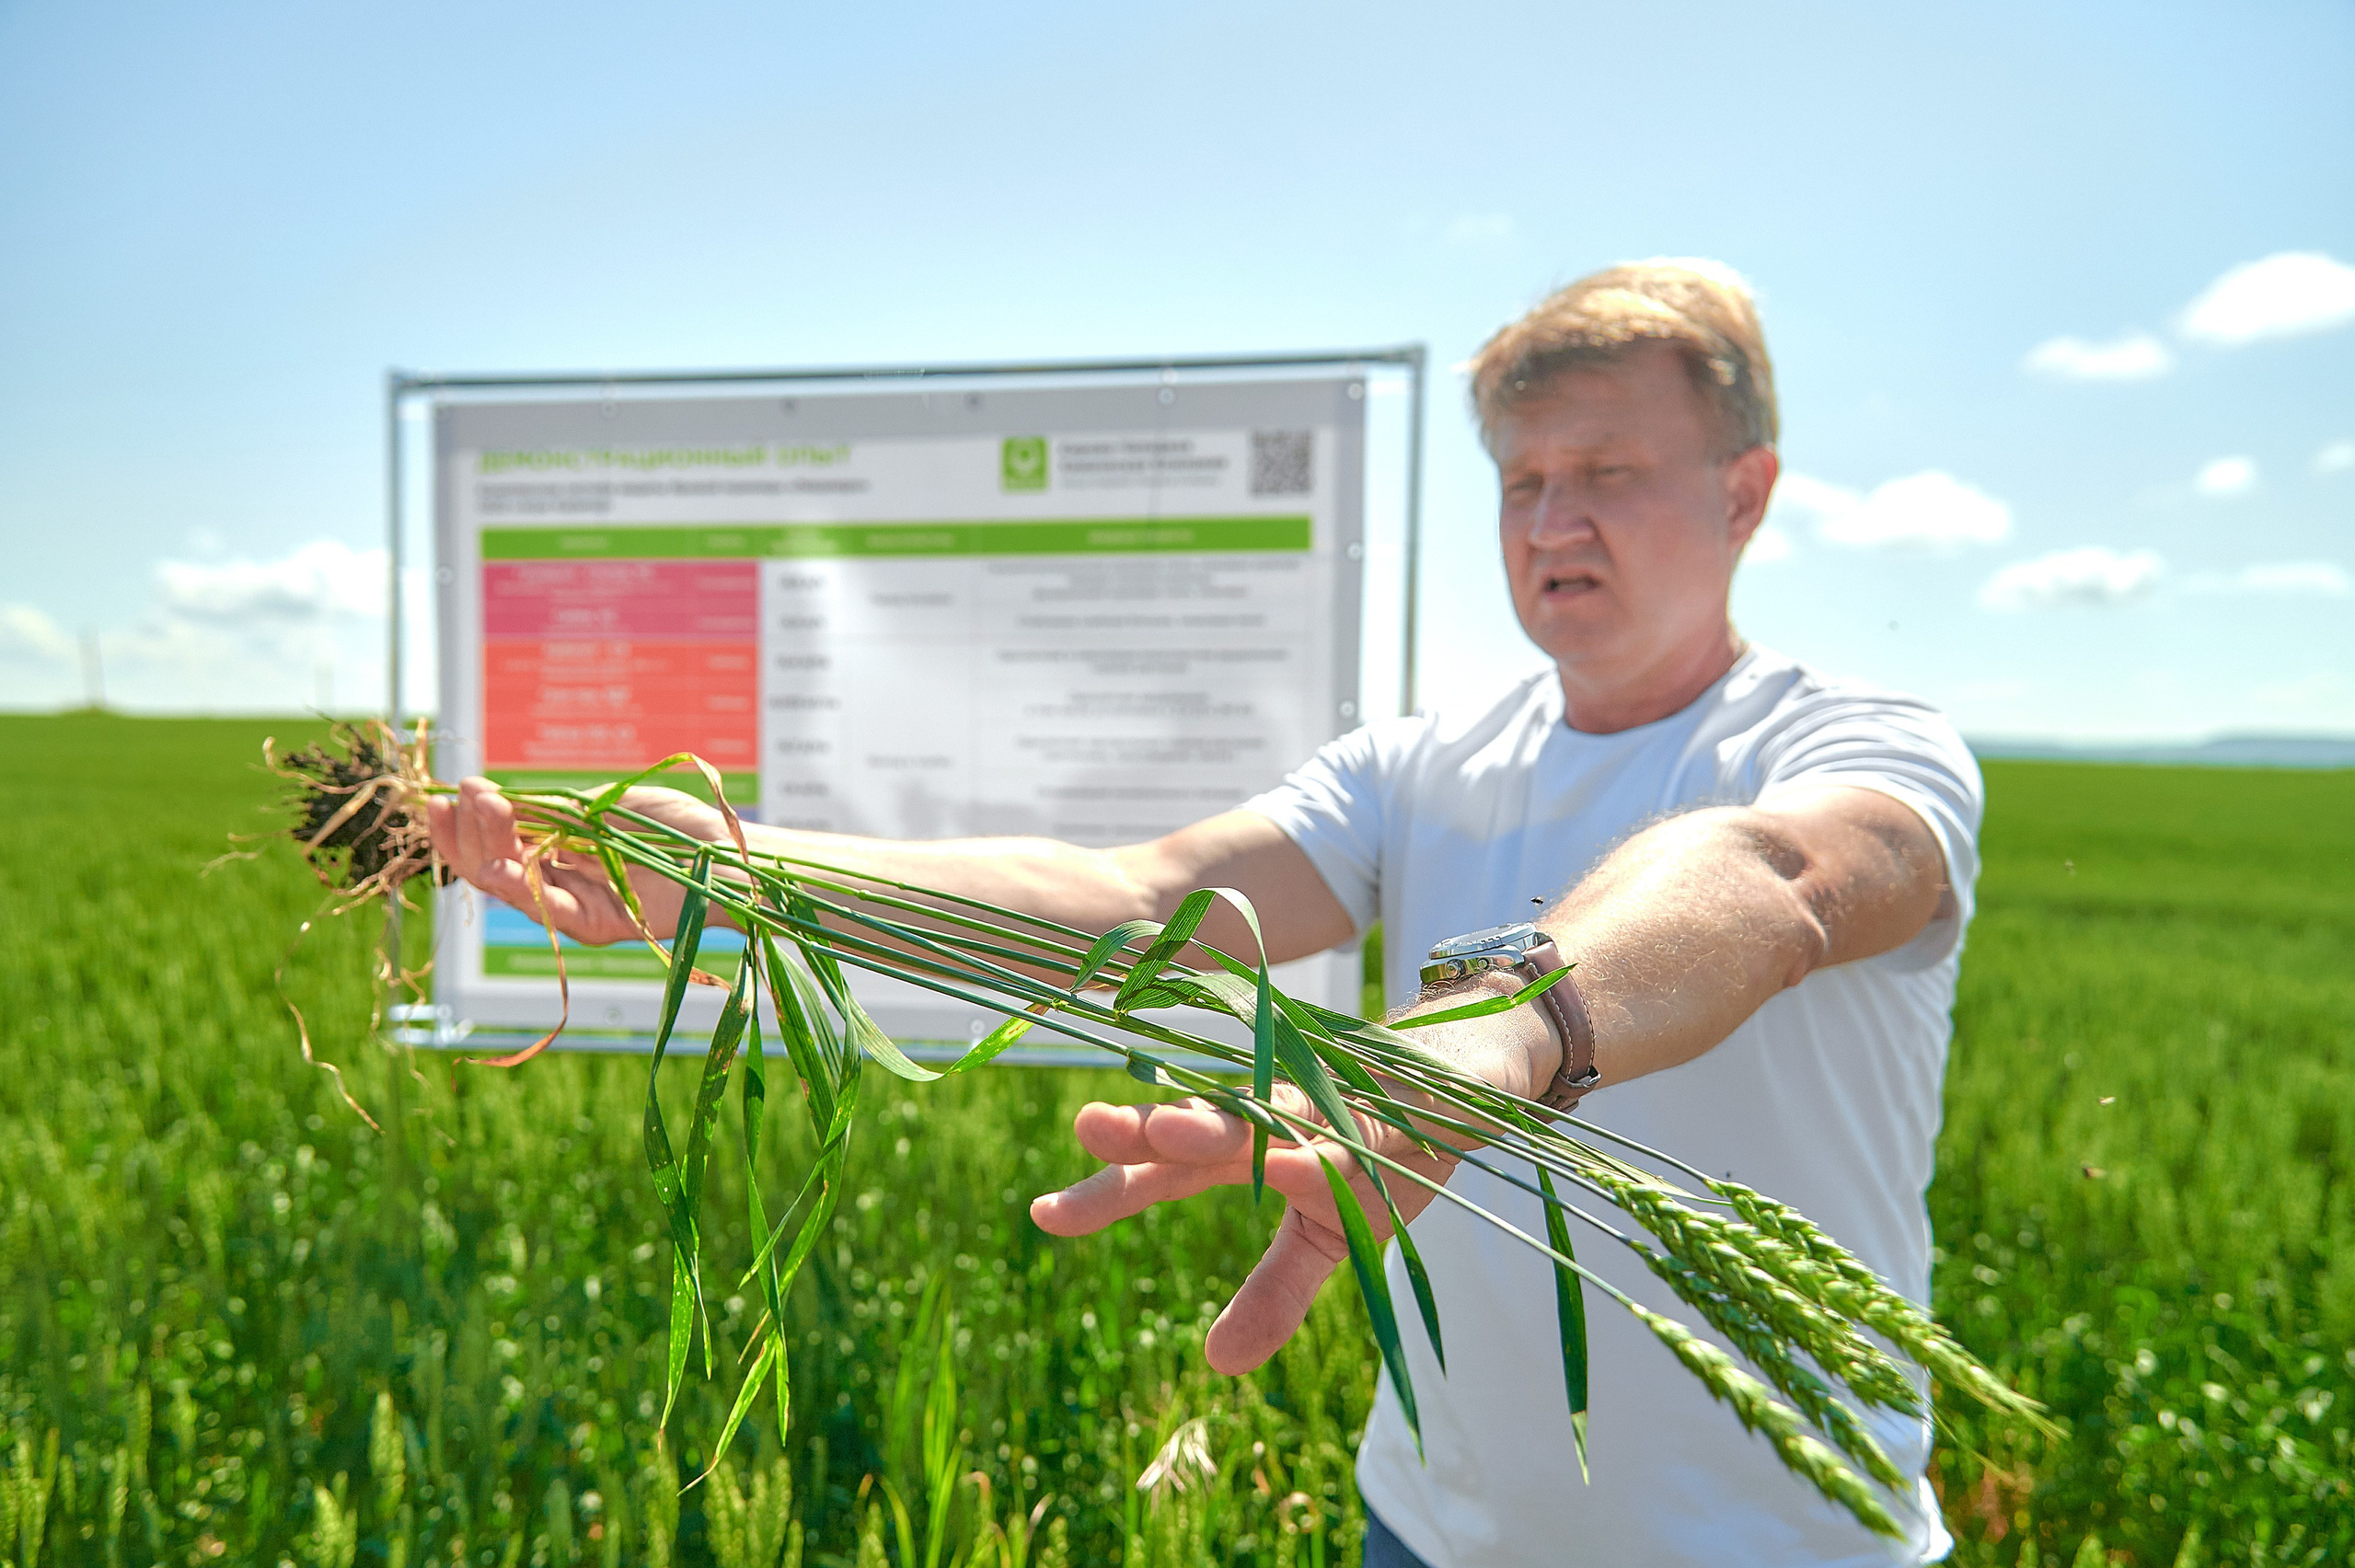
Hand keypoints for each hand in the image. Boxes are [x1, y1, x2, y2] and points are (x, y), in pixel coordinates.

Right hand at [426, 776, 728, 944]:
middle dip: (471, 831)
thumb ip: (551, 808)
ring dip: (488, 853)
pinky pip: (552, 911)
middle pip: (492, 864)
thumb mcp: (603, 806)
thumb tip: (490, 795)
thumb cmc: (675, 826)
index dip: (469, 819)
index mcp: (555, 849)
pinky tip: (500, 869)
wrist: (728, 854)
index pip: (497, 838)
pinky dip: (522, 891)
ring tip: (475, 817)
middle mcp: (557, 880)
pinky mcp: (597, 926)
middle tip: (462, 797)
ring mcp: (574, 906)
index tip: (452, 791)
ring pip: (513, 887)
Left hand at [1028, 993, 1555, 1373]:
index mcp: (1249, 1149)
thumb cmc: (1388, 1148)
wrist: (1475, 1070)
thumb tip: (1216, 1366)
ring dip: (1221, 1120)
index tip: (1040, 1214)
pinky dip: (1327, 1145)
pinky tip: (1297, 1160)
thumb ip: (1274, 1294)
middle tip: (1087, 1127)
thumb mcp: (1331, 1237)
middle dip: (1147, 1130)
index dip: (1105, 1188)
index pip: (1165, 1169)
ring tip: (1170, 1131)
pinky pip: (1354, 1129)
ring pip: (1266, 1110)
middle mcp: (1276, 1115)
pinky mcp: (1391, 1101)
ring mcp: (1332, 1102)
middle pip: (1201, 1124)